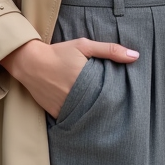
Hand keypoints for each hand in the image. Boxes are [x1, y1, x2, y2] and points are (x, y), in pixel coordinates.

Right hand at [1, 37, 138, 117]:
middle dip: (108, 107)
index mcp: (86, 80)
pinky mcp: (56, 114)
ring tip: (106, 113)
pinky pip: (72, 119)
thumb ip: (110, 50)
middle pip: (100, 107)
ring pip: (87, 115)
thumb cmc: (59, 52)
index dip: (119, 97)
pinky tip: (86, 114)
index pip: (110, 95)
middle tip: (119, 108)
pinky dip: (80, 117)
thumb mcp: (84, 46)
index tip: (126, 97)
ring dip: (94, 113)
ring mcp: (65, 107)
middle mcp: (76, 96)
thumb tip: (136, 56)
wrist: (29, 62)